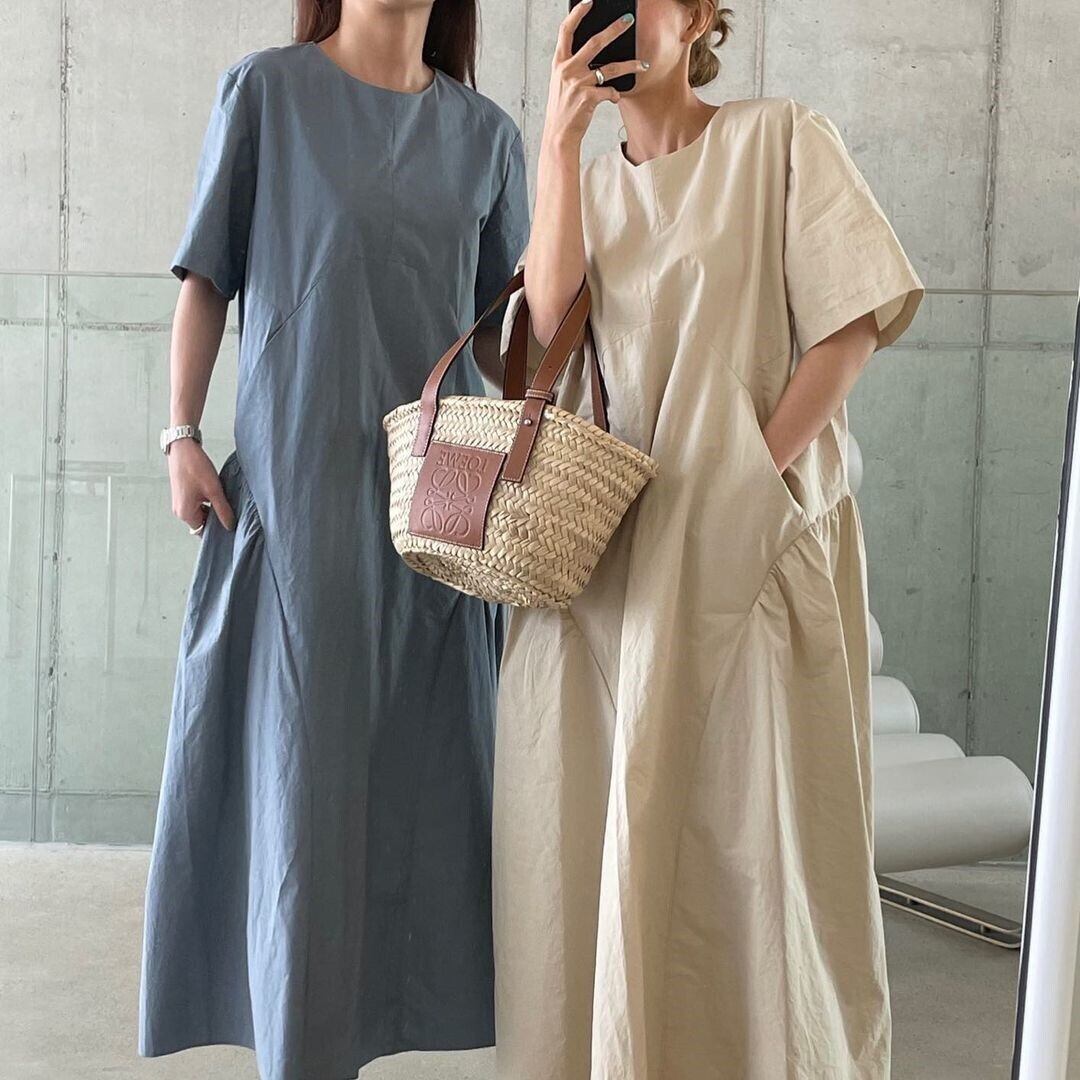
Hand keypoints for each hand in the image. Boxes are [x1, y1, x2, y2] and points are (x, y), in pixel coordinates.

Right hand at [167, 438, 235, 533]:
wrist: (182, 448)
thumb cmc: (195, 467)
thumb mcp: (214, 491)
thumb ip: (222, 510)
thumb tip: (230, 526)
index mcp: (185, 513)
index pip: (203, 530)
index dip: (216, 528)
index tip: (229, 523)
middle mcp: (179, 511)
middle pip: (201, 522)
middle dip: (214, 518)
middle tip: (229, 511)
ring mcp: (179, 502)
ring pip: (199, 512)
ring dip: (210, 509)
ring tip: (223, 500)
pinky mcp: (181, 494)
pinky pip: (196, 504)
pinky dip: (205, 502)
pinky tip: (215, 494)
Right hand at [543, 2, 643, 153]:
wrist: (559, 134)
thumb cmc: (562, 108)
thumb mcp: (562, 83)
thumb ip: (573, 66)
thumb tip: (594, 53)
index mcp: (559, 62)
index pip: (566, 31)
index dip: (577, 14)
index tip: (589, 2)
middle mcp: (567, 69)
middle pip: (595, 42)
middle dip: (614, 29)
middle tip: (629, 20)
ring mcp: (577, 83)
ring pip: (611, 68)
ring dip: (630, 65)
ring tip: (643, 64)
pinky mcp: (587, 98)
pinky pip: (610, 91)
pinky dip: (615, 95)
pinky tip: (614, 98)